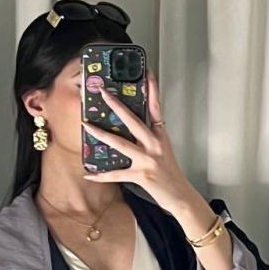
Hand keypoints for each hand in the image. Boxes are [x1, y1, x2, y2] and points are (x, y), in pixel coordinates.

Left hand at [82, 69, 195, 214]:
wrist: (181, 196)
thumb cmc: (171, 175)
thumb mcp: (164, 151)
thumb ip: (150, 138)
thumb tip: (133, 129)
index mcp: (160, 136)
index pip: (156, 108)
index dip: (152, 90)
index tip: (146, 72)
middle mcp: (154, 145)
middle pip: (133, 121)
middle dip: (117, 106)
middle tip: (103, 92)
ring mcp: (148, 160)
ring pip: (121, 144)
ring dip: (102, 134)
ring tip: (87, 125)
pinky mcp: (141, 176)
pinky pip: (117, 174)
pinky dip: (102, 176)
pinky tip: (88, 174)